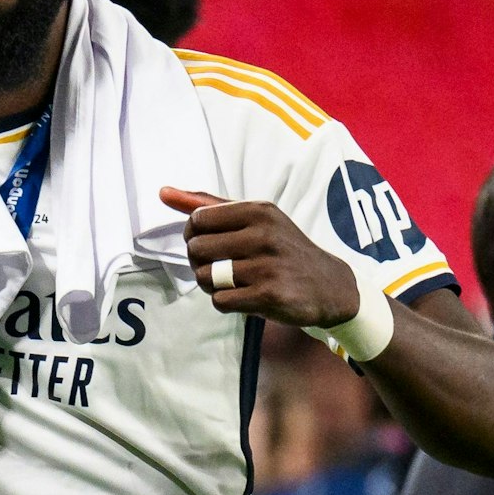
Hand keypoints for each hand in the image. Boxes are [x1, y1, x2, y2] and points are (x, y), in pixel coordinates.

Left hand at [160, 186, 360, 327]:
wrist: (330, 286)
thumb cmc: (282, 249)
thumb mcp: (255, 219)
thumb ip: (208, 205)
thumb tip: (163, 192)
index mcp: (258, 210)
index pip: (197, 219)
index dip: (194, 235)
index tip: (210, 243)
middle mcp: (263, 234)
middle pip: (196, 249)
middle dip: (200, 262)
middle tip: (220, 267)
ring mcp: (267, 266)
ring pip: (205, 277)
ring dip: (211, 285)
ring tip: (232, 282)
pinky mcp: (269, 295)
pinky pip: (220, 300)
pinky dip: (226, 302)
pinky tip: (244, 297)